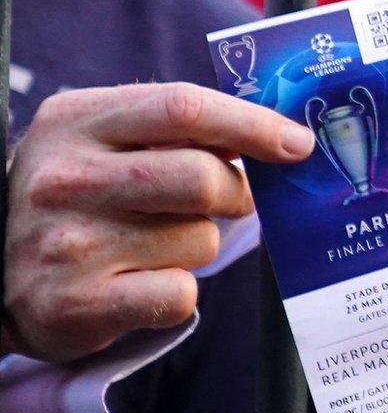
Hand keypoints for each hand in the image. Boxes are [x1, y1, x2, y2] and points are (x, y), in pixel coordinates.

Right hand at [3, 83, 313, 361]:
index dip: (253, 124)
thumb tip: (278, 135)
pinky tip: (140, 284)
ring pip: (199, 239)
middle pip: (202, 177)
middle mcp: (65, 178)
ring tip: (151, 246)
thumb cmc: (75, 199)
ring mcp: (68, 243)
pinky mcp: (77, 304)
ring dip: (198, 245)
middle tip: (228, 202)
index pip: (182, 108)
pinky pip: (180, 294)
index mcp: (75, 121)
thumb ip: (175, 128)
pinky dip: (178, 292)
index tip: (297, 143)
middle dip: (236, 194)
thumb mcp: (102, 141)